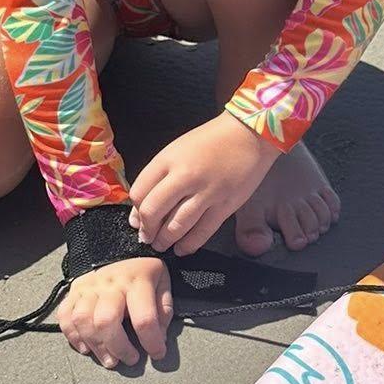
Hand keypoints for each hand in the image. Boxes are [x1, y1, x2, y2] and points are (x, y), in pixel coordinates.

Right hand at [57, 256, 172, 368]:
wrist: (118, 247)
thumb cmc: (142, 273)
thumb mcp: (162, 283)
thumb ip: (163, 310)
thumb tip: (158, 338)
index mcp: (137, 280)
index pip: (143, 317)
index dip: (151, 341)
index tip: (157, 354)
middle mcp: (111, 283)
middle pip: (106, 320)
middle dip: (118, 347)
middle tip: (130, 359)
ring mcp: (89, 286)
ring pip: (83, 320)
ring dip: (96, 346)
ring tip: (110, 359)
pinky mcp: (74, 290)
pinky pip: (65, 316)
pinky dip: (73, 336)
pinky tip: (87, 347)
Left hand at [129, 114, 280, 257]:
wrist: (248, 134)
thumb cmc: (210, 140)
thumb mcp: (177, 149)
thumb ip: (158, 176)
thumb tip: (141, 210)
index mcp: (168, 159)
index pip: (139, 193)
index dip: (136, 212)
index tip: (138, 221)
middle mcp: (184, 176)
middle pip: (153, 212)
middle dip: (147, 230)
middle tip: (148, 237)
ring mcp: (206, 192)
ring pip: (176, 226)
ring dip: (165, 240)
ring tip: (162, 244)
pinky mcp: (225, 205)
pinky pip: (202, 232)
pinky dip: (189, 245)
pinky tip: (182, 249)